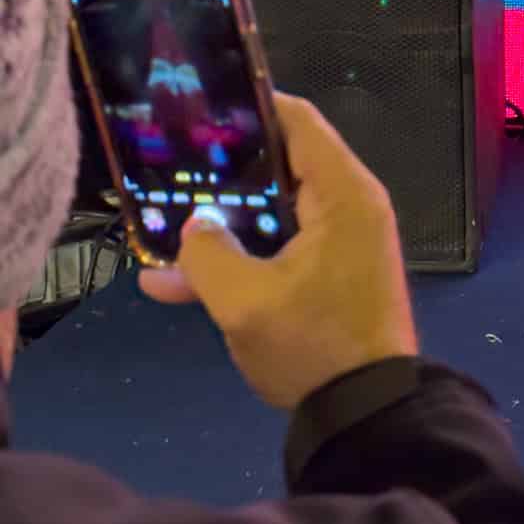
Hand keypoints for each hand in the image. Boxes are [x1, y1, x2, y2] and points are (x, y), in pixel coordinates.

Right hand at [140, 93, 417, 410]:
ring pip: (271, 215)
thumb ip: (208, 255)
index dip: (250, 108)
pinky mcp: (329, 276)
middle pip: (280, 165)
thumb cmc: (314, 345)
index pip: (298, 121)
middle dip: (223, 171)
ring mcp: (339, 243)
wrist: (365, 414)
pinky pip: (278, 252)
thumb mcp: (245, 302)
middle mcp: (348, 206)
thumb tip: (195, 226)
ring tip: (157, 226)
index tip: (200, 110)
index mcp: (343, 193)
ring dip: (221, 225)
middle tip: (167, 167)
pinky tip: (169, 284)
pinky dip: (237, 261)